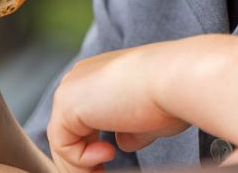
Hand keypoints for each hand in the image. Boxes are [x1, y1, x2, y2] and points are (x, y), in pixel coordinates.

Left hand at [46, 44, 188, 169]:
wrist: (174, 78)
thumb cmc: (170, 95)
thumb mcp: (149, 118)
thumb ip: (130, 130)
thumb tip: (122, 143)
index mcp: (98, 74)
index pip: (82, 118)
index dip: (91, 146)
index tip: (110, 162)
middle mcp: (81, 77)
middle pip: (67, 129)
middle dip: (83, 159)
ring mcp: (71, 87)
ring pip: (63, 140)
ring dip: (82, 165)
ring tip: (104, 172)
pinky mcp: (67, 103)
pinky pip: (63, 144)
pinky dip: (81, 160)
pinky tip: (108, 153)